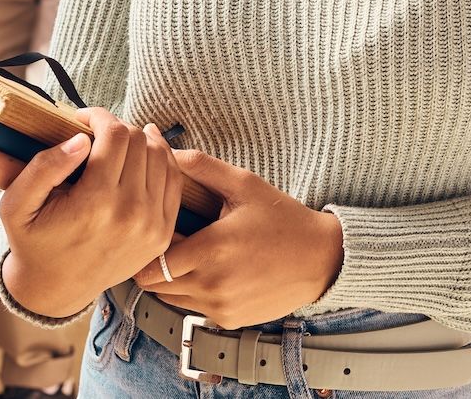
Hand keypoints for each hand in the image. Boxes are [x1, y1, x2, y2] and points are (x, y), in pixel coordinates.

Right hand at [0, 110, 184, 319]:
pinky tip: (143, 153)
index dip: (100, 116)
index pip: (115, 135)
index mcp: (96, 203)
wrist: (57, 288)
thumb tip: (81, 139)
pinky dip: (161, 160)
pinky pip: (173, 180)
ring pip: (160, 155)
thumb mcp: (16, 205)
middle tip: (97, 133)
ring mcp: (152, 225)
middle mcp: (131, 213)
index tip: (84, 119)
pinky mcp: (163, 233)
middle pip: (139, 141)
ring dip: (141, 140)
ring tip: (119, 141)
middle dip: (117, 127)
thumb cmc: (34, 241)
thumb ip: (43, 167)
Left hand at [139, 150, 344, 329]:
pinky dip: (194, 293)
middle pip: (154, 284)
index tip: (157, 229)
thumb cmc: (283, 219)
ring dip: (173, 279)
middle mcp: (212, 285)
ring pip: (170, 299)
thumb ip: (203, 167)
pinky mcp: (229, 320)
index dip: (148, 245)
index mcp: (212, 250)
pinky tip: (214, 271)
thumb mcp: (245, 185)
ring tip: (191, 255)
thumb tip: (166, 151)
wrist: (321, 259)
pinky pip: (194, 309)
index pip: (150, 263)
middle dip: (154, 263)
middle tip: (170, 241)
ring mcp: (220, 307)